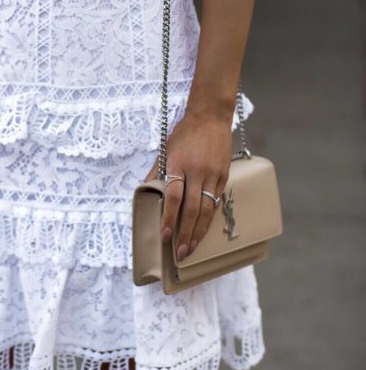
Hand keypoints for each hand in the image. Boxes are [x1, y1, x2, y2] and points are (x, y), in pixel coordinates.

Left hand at [144, 109, 232, 260]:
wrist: (210, 116)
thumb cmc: (184, 133)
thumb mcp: (165, 149)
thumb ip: (156, 172)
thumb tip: (145, 191)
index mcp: (178, 164)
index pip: (173, 197)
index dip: (168, 218)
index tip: (164, 236)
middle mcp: (197, 171)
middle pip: (192, 209)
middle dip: (185, 233)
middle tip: (180, 253)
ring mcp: (213, 174)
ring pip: (207, 209)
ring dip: (199, 232)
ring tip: (192, 248)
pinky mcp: (224, 175)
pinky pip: (216, 201)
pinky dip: (209, 218)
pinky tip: (203, 231)